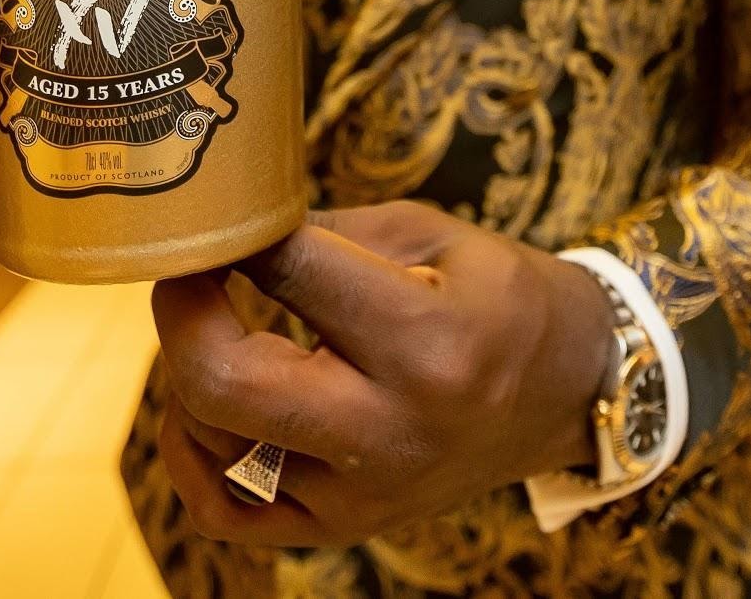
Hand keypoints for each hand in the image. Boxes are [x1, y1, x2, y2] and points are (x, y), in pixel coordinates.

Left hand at [150, 201, 618, 547]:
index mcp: (424, 341)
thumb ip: (325, 232)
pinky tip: (208, 408)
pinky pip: (222, 510)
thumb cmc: (500, 298)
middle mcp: (389, 431)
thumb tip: (226, 228)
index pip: (288, 274)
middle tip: (187, 273)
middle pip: (222, 383)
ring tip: (217, 329)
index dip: (234, 235)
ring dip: (189, 372)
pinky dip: (194, 454)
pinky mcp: (344, 530)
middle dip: (180, 313)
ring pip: (211, 440)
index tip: (216, 220)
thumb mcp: (431, 233)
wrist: (569, 393)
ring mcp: (362, 495)